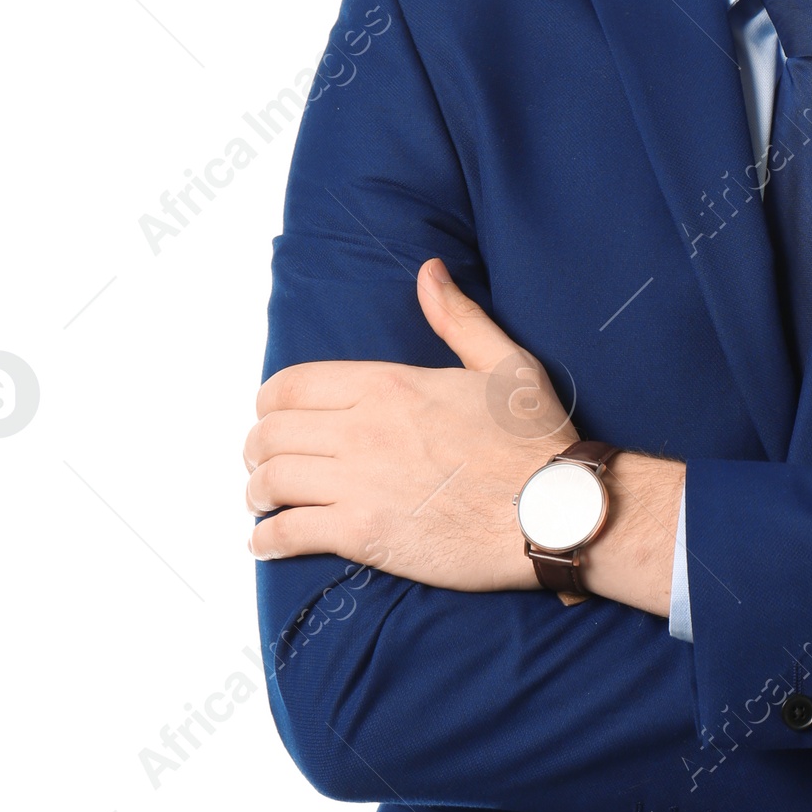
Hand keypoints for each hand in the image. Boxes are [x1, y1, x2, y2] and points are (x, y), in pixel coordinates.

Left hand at [244, 259, 680, 606]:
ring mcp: (358, 483)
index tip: (273, 416)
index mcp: (388, 385)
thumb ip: (457, 317)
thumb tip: (429, 271)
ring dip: (257, 491)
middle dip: (258, 448)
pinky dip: (267, 539)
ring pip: (270, 482)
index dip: (270, 401)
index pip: (291, 385)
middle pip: (271, 433)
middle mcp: (362, 429)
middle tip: (263, 461)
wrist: (554, 511)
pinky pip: (288, 533)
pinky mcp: (363, 534)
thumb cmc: (535, 441)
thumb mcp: (505, 363)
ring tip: (262, 500)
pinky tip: (266, 541)